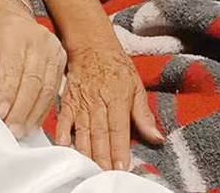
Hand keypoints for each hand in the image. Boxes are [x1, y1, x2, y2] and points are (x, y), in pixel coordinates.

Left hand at [0, 0, 65, 138]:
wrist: (11, 13)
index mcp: (16, 31)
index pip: (14, 66)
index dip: (8, 92)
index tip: (0, 113)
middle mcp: (40, 40)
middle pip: (34, 81)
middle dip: (22, 109)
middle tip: (11, 129)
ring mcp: (54, 50)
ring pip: (47, 88)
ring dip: (34, 113)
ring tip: (21, 130)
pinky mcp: (61, 60)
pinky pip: (55, 89)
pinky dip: (43, 108)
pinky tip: (32, 122)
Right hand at [55, 43, 162, 170]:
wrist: (91, 45)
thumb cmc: (116, 65)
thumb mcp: (136, 86)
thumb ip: (144, 114)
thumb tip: (156, 137)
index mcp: (117, 98)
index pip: (118, 130)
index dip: (119, 150)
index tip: (121, 167)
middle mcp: (98, 102)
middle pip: (100, 134)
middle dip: (102, 157)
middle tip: (104, 174)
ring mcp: (81, 102)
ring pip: (83, 130)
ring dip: (86, 151)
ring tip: (90, 167)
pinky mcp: (68, 100)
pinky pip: (64, 119)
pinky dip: (63, 132)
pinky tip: (65, 146)